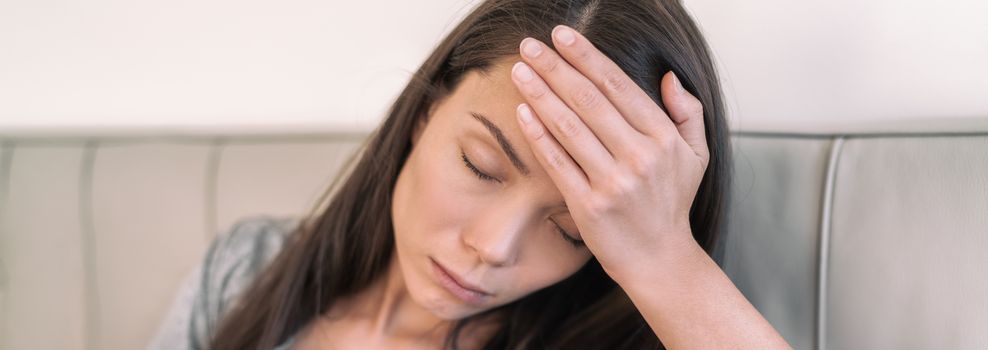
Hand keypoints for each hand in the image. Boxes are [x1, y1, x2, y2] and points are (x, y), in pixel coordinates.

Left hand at [510, 24, 709, 282]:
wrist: (659, 259)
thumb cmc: (671, 203)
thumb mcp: (695, 155)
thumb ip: (687, 112)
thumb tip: (669, 77)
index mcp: (663, 137)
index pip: (617, 86)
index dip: (586, 57)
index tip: (562, 36)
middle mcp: (639, 156)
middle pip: (588, 100)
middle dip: (555, 68)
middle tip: (529, 45)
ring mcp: (613, 182)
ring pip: (569, 127)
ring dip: (540, 94)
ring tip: (520, 70)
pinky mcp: (589, 205)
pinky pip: (558, 162)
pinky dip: (538, 135)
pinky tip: (522, 111)